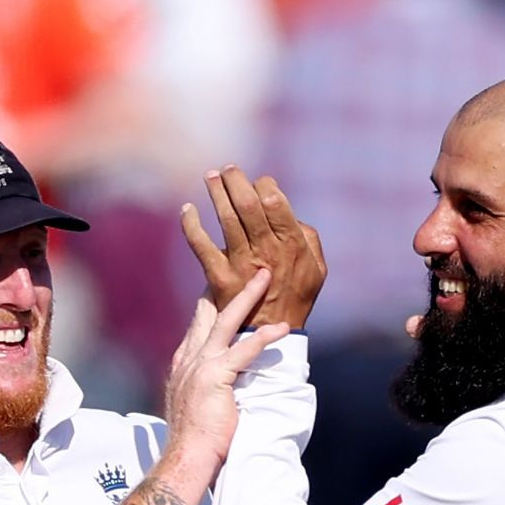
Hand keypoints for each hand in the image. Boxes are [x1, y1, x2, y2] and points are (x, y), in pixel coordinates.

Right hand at [164, 268, 289, 463]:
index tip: (224, 283)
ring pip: (226, 320)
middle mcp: (189, 358)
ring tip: (266, 277)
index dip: (212, 301)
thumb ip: (204, 384)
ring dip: (248, 296)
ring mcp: (200, 366)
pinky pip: (244, 350)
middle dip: (227, 285)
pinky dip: (264, 337)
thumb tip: (222, 380)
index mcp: (183, 364)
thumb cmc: (194, 439)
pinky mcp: (216, 378)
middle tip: (247, 265)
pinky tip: (282, 328)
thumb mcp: (195, 403)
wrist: (186, 458)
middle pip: (209, 311)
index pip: (198, 324)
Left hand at [182, 166, 326, 328]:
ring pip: (226, 218)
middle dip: (236, 180)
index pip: (273, 200)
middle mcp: (266, 249)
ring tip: (211, 177)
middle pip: (248, 203)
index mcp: (291, 243)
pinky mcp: (220, 276)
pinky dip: (191, 224)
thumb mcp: (317, 268)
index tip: (257, 183)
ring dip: (216, 192)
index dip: (263, 185)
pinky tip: (187, 209)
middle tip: (228, 169)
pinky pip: (200, 244)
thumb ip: (308, 238)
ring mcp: (241, 262)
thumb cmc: (296, 297)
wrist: (270, 335)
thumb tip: (291, 214)